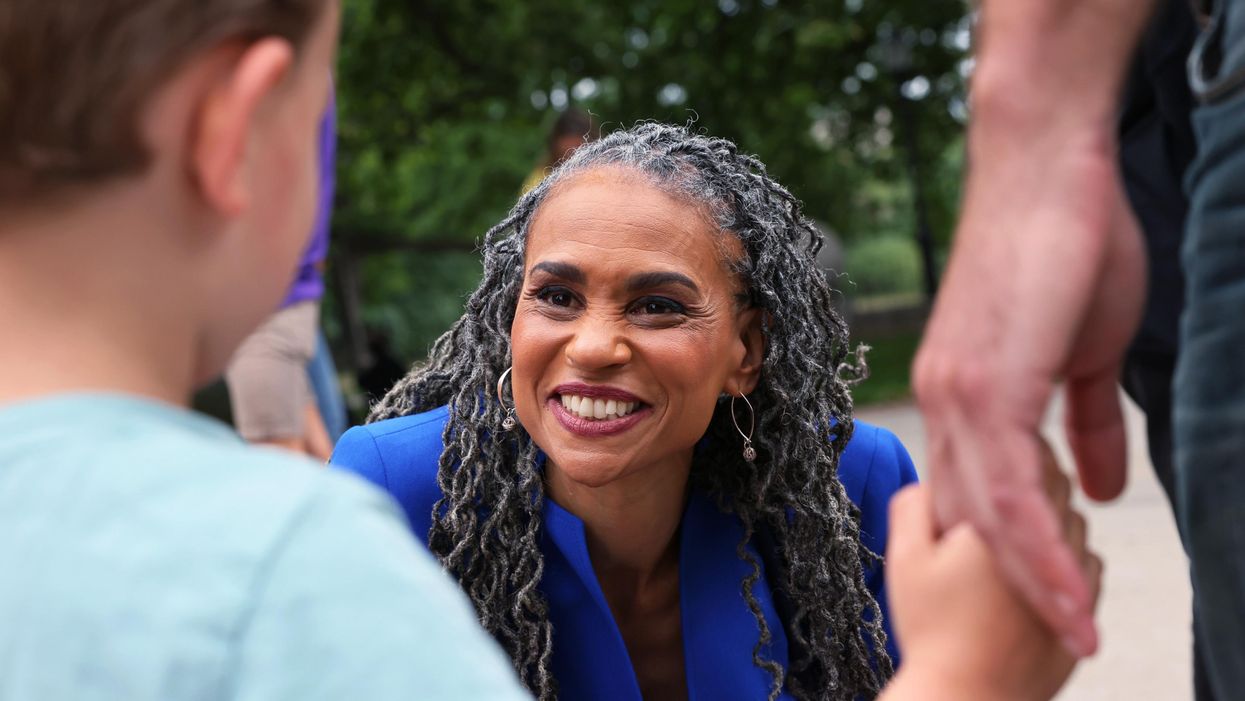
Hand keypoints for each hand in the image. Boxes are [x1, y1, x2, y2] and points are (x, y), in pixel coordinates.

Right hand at [882, 452, 1102, 700]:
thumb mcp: (905, 557)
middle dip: (1034, 491)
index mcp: (1004, 522)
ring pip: (1078, 528)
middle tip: (997, 509)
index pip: (1037, 461)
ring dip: (1054, 525)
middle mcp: (1050, 547)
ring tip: (1013, 547)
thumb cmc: (932, 629)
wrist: (965, 695)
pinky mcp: (1086, 613)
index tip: (993, 472)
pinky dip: (1068, 563)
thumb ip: (914, 503)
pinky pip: (1089, 568)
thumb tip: (933, 477)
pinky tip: (1033, 579)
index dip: (1016, 459)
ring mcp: (1076, 583)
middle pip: (1060, 492)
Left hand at [913, 120, 1143, 655]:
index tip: (1049, 603)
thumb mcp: (1082, 354)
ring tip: (1074, 639)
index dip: (1011, 556)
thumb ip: (1083, 423)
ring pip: (988, 517)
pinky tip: (1065, 589)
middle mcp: (944, 405)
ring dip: (1034, 587)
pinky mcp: (986, 382)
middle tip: (1057, 640)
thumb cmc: (1066, 249)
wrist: (1047, 166)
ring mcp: (958, 396)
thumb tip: (1096, 486)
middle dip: (1012, 589)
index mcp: (962, 399)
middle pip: (971, 521)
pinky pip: (1008, 486)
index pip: (979, 497)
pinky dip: (1036, 546)